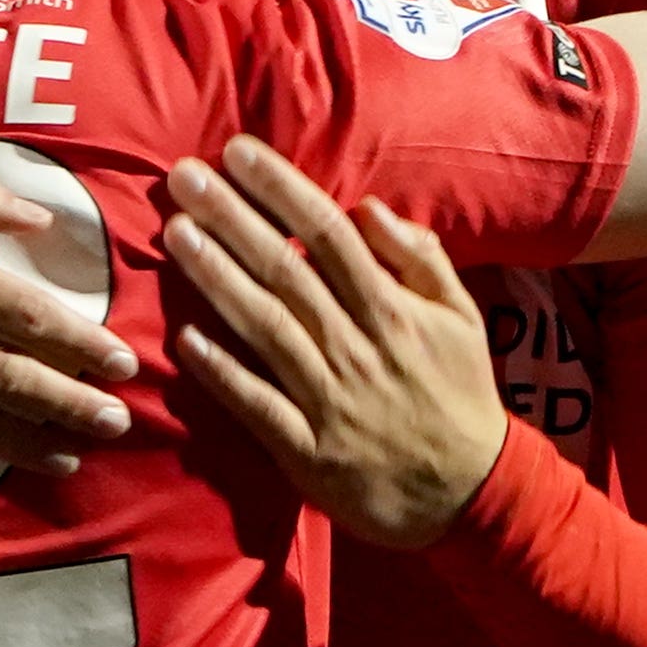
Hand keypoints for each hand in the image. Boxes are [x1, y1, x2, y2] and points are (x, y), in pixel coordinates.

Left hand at [161, 139, 507, 547]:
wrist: (470, 494)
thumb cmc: (459, 396)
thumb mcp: (461, 319)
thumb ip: (420, 259)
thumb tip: (369, 209)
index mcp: (393, 310)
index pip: (329, 235)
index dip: (282, 190)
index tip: (239, 152)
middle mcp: (356, 347)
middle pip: (287, 271)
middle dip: (233, 219)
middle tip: (183, 176)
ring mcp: (328, 400)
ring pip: (266, 328)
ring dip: (217, 279)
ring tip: (176, 233)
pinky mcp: (307, 450)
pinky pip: (257, 404)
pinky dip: (223, 371)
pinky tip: (185, 337)